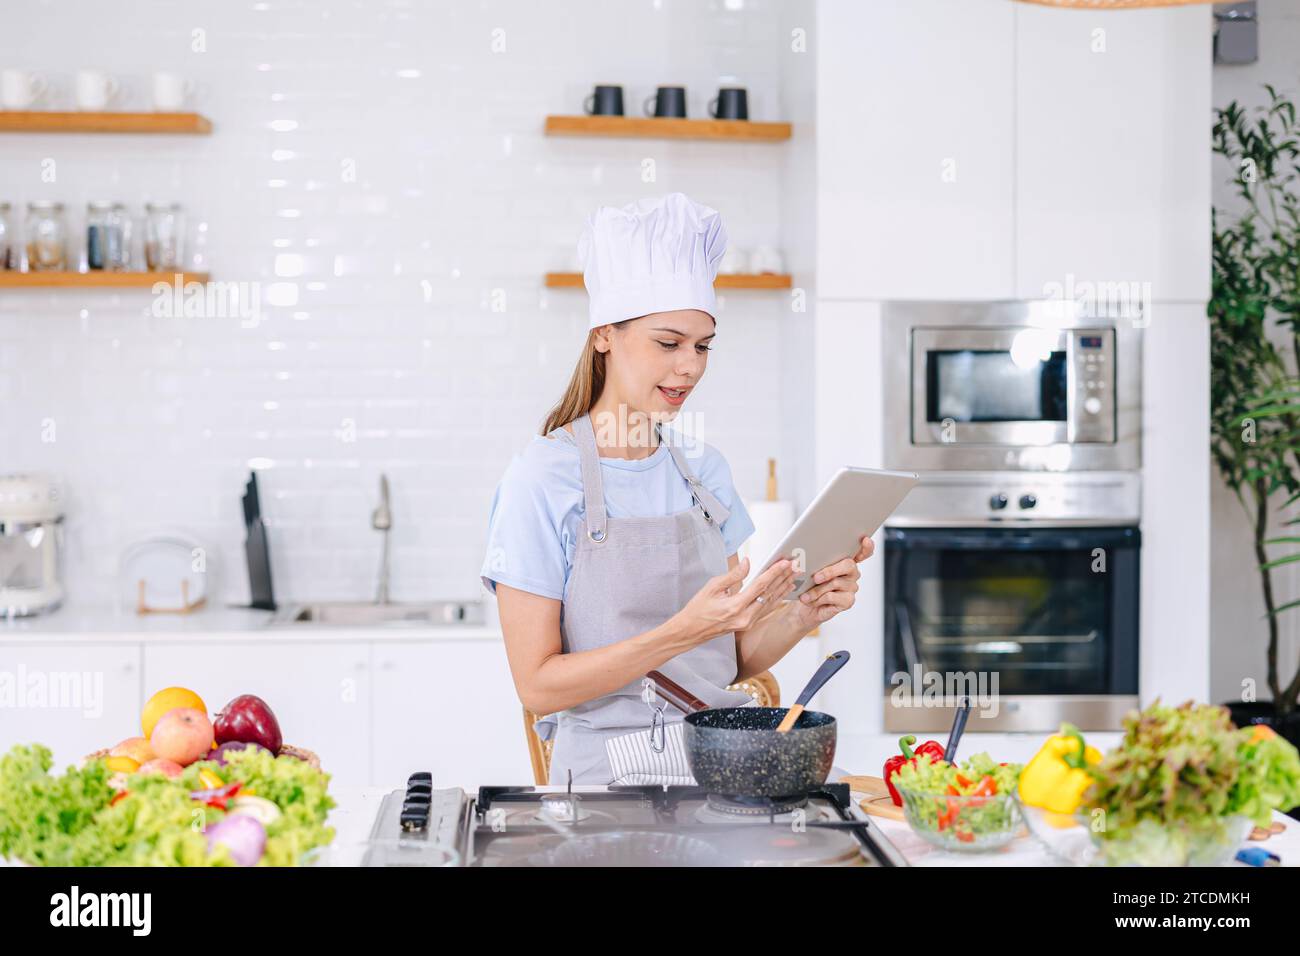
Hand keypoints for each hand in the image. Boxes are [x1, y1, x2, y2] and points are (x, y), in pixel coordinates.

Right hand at [671, 556, 794, 645]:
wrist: (689, 632)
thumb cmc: (698, 609)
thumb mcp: (712, 587)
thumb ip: (733, 575)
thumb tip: (748, 562)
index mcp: (735, 606)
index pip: (760, 586)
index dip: (774, 572)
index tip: (785, 562)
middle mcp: (745, 617)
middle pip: (769, 594)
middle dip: (783, 578)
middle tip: (796, 566)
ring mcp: (747, 623)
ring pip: (770, 603)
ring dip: (782, 588)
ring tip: (794, 576)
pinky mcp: (747, 625)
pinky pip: (765, 610)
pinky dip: (776, 599)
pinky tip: (784, 591)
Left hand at [789, 534, 874, 628]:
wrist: (804, 608)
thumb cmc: (806, 586)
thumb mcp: (805, 570)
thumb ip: (807, 561)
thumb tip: (801, 558)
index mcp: (843, 561)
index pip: (861, 551)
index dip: (866, 547)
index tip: (865, 540)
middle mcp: (851, 573)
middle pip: (848, 565)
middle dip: (830, 570)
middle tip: (816, 577)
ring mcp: (851, 587)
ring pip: (836, 582)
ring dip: (817, 589)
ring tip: (805, 595)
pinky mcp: (848, 601)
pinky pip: (833, 597)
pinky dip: (819, 599)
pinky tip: (812, 601)